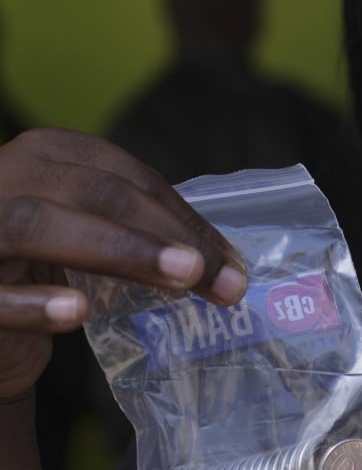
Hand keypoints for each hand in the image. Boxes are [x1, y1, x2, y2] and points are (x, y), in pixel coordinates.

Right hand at [0, 127, 246, 399]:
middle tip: (224, 279)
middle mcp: (2, 177)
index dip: (182, 216)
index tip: (231, 261)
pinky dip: (32, 302)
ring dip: (117, 249)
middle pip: (93, 193)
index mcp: (43, 157)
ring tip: (181, 277)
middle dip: (167, 235)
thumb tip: (225, 264)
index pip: (123, 176)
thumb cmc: (37, 274)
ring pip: (36, 223)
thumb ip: (138, 234)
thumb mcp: (87, 238)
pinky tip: (77, 312)